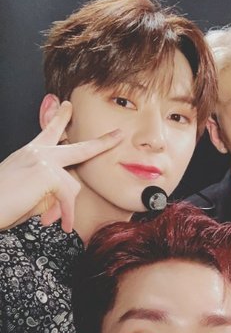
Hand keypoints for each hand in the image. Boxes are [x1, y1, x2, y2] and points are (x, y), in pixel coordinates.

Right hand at [0, 101, 122, 232]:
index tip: (67, 106)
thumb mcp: (30, 193)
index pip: (49, 132)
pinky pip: (68, 198)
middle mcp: (38, 152)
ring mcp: (43, 160)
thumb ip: (51, 189)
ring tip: (52, 222)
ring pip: (72, 186)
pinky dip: (67, 214)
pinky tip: (64, 226)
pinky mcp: (47, 173)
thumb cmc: (3, 203)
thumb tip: (69, 198)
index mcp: (30, 152)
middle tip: (118, 134)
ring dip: (65, 209)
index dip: (59, 119)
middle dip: (102, 143)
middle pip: (79, 147)